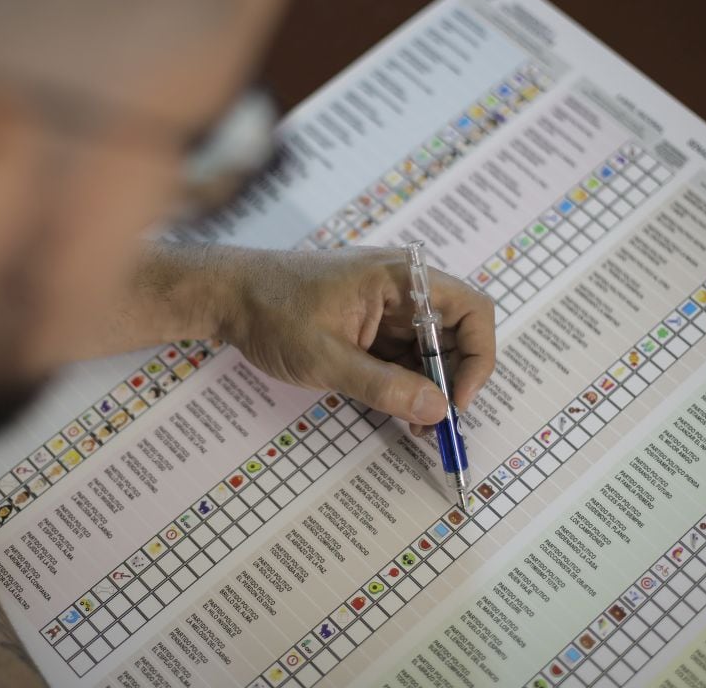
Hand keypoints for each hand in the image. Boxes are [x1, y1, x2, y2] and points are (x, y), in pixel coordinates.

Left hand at [216, 246, 495, 433]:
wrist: (227, 296)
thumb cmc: (272, 312)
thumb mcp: (326, 357)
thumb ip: (383, 386)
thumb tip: (438, 410)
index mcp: (401, 277)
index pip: (472, 310)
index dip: (478, 357)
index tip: (457, 401)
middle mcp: (404, 288)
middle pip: (458, 334)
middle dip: (453, 381)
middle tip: (437, 425)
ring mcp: (388, 308)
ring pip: (433, 351)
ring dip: (431, 389)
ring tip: (417, 428)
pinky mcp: (372, 327)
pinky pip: (405, 356)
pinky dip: (408, 385)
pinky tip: (400, 413)